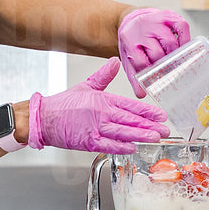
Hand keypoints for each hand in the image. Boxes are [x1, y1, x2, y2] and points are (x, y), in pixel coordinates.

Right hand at [28, 58, 168, 152]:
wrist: (43, 118)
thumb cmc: (63, 104)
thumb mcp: (86, 86)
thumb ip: (104, 76)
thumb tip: (115, 61)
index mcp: (103, 100)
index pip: (130, 106)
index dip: (147, 111)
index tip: (161, 115)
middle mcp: (101, 114)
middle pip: (130, 120)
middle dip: (150, 125)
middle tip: (165, 130)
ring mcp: (95, 128)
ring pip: (122, 132)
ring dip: (140, 135)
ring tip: (155, 138)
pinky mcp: (88, 141)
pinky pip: (107, 145)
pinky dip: (120, 147)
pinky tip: (132, 148)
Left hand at [117, 8, 189, 96]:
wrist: (133, 21)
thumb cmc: (134, 43)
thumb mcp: (129, 59)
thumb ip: (134, 77)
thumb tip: (141, 94)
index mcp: (129, 40)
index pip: (142, 62)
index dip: (151, 72)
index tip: (158, 78)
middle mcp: (142, 28)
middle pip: (157, 53)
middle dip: (164, 65)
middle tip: (170, 72)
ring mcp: (156, 20)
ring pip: (170, 42)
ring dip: (175, 55)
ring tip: (176, 61)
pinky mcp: (169, 15)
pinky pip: (182, 27)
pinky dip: (185, 39)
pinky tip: (184, 47)